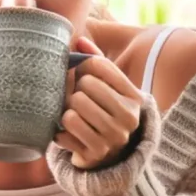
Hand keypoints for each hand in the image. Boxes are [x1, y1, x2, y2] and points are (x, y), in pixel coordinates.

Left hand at [55, 36, 143, 169]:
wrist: (108, 156)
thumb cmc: (105, 111)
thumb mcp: (108, 86)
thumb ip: (96, 61)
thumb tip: (78, 39)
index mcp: (135, 97)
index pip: (99, 65)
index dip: (83, 66)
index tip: (83, 74)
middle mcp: (129, 118)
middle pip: (85, 85)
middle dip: (75, 89)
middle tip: (77, 98)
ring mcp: (113, 138)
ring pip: (72, 109)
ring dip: (66, 110)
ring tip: (72, 115)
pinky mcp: (95, 154)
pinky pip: (63, 131)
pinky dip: (60, 131)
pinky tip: (69, 133)